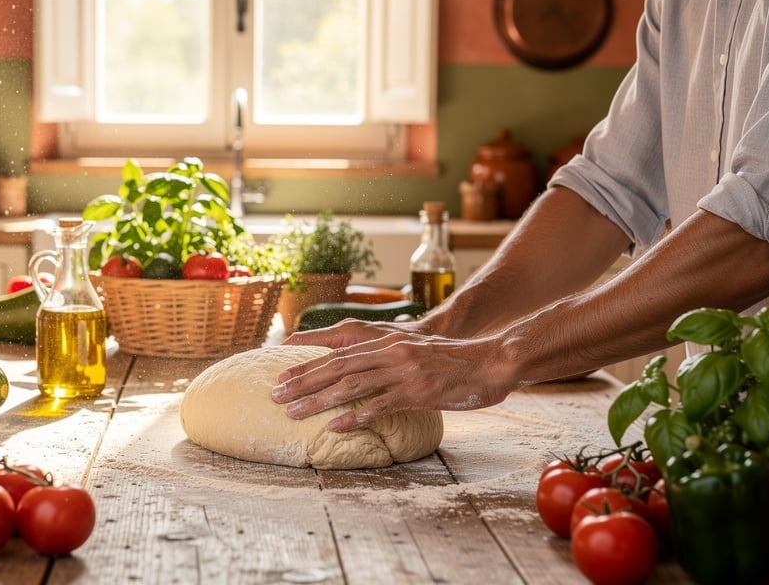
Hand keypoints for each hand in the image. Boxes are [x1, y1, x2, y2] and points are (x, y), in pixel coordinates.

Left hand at [271, 330, 516, 432]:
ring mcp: (404, 371)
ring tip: (294, 412)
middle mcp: (391, 353)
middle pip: (336, 367)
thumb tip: (367, 371)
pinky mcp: (418, 390)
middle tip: (276, 396)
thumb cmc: (456, 361)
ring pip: (351, 385)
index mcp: (388, 342)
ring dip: (318, 400)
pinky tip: (334, 426)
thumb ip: (391, 358)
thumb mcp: (418, 352)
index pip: (338, 353)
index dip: (307, 364)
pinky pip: (380, 405)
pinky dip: (354, 416)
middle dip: (302, 382)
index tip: (282, 376)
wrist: (493, 361)